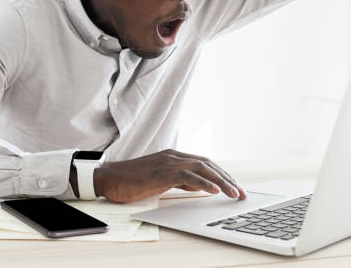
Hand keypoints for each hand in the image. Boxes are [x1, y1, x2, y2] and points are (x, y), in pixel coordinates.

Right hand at [92, 149, 246, 202]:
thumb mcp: (160, 180)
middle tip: (241, 192)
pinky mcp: (161, 172)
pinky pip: (187, 176)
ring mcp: (167, 162)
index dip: (223, 174)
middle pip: (208, 164)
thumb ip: (178, 180)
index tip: (235, 186)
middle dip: (228, 178)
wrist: (109, 178)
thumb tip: (197, 186)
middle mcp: (173, 156)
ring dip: (222, 181)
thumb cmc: (131, 181)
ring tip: (234, 193)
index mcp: (173, 156)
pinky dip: (203, 182)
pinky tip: (214, 190)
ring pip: (202, 168)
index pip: (205, 163)